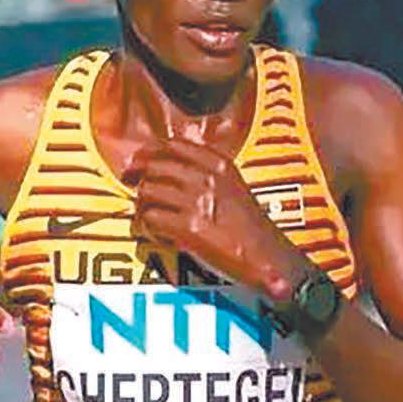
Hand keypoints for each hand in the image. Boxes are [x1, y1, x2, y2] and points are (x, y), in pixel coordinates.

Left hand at [132, 137, 304, 298]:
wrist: (267, 256)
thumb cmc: (250, 227)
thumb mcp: (234, 186)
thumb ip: (207, 173)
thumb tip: (171, 169)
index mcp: (219, 164)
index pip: (173, 144)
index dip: (150, 152)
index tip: (140, 161)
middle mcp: (206, 177)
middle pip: (154, 166)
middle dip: (139, 178)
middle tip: (135, 190)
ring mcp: (196, 201)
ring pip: (147, 191)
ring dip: (143, 205)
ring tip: (150, 218)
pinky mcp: (188, 228)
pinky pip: (150, 219)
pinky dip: (148, 227)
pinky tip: (159, 234)